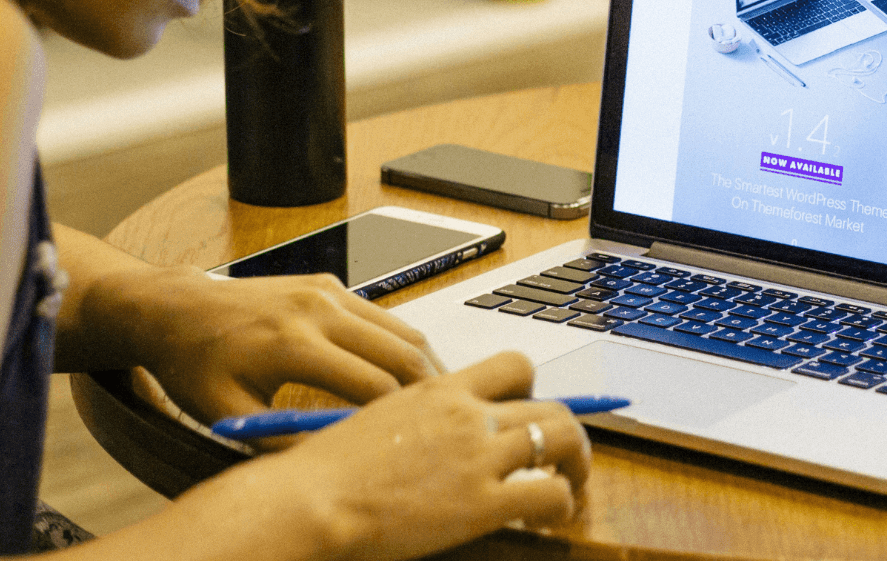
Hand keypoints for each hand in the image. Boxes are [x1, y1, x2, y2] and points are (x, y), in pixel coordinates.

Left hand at [91, 267, 446, 426]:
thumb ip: (283, 439)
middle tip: (446, 420)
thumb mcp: (230, 414)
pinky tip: (402, 371)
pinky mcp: (329, 283)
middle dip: (429, 390)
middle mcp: (317, 309)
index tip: (412, 442)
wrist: (179, 309)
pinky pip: (382, 316)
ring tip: (434, 399)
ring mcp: (327, 290)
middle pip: (401, 352)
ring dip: (423, 364)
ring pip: (402, 329)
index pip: (372, 385)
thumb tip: (334, 460)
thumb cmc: (198, 364)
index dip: (398, 418)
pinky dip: (401, 344)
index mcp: (292, 343)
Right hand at [270, 352, 590, 559]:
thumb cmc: (324, 470)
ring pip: (563, 438)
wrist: (309, 500)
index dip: (533, 390)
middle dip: (567, 432)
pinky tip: (545, 520)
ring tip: (569, 487)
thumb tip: (432, 436)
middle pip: (549, 404)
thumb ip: (415, 418)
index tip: (530, 413)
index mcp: (440, 390)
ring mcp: (478, 455)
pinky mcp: (482, 502)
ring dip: (577, 464)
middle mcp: (467, 414)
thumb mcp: (375, 420)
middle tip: (562, 459)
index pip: (513, 366)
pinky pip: (551, 493)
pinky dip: (561, 504)